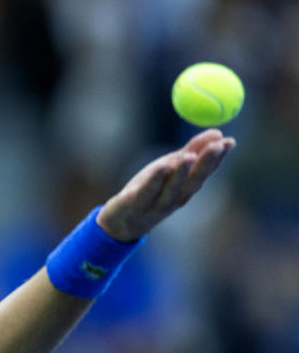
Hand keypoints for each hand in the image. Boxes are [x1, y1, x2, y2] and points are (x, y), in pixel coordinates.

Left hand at [97, 129, 234, 241]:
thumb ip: (191, 150)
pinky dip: (156, 180)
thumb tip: (218, 132)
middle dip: (207, 163)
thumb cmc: (150, 190)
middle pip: (193, 180)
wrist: (122, 220)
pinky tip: (162, 168)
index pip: (206, 172)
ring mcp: (158, 204)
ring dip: (182, 172)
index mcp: (186, 189)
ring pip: (173, 188)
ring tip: (189, 156)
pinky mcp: (137, 204)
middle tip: (217, 145)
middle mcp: (177, 198)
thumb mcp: (170, 167)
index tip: (230, 141)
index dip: (218, 158)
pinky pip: (148, 192)